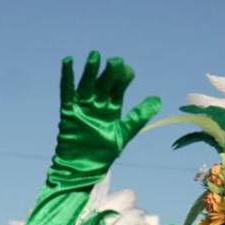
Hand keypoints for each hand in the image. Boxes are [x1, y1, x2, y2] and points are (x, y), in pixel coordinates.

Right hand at [47, 52, 160, 191]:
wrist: (83, 167)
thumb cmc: (104, 152)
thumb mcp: (124, 132)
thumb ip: (139, 116)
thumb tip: (158, 100)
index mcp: (112, 108)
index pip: (118, 88)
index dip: (123, 79)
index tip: (129, 71)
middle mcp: (97, 104)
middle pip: (104, 83)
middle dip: (109, 73)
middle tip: (115, 62)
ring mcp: (83, 106)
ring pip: (87, 84)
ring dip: (90, 71)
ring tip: (95, 56)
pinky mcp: (68, 111)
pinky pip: (66, 92)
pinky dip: (66, 77)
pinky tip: (67, 61)